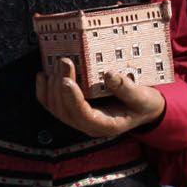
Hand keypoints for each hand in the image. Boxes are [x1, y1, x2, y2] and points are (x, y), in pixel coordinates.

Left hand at [35, 58, 165, 138]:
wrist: (142, 109)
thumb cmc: (143, 104)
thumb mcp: (143, 98)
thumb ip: (127, 89)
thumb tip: (109, 75)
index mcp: (105, 125)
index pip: (83, 115)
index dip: (72, 98)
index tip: (66, 80)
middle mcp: (88, 125)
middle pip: (65, 110)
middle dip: (61, 85)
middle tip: (64, 60)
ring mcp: (78, 119)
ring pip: (55, 107)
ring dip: (52, 85)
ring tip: (58, 62)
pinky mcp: (72, 109)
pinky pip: (52, 103)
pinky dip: (44, 90)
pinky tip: (42, 75)